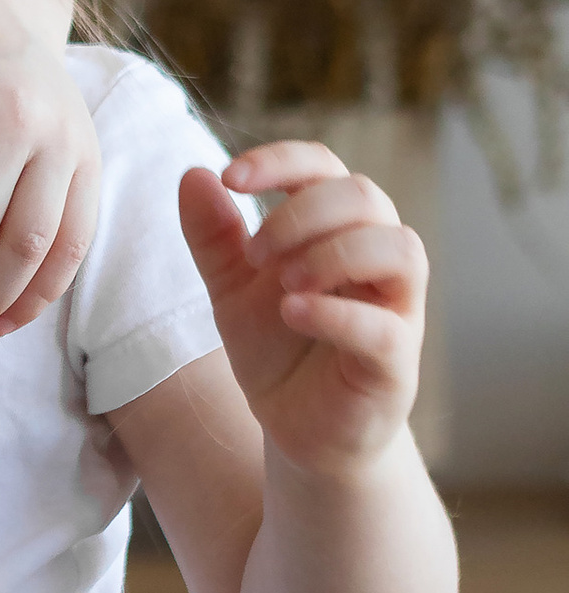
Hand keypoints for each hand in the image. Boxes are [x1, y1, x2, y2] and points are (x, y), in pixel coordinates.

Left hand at [179, 143, 427, 479]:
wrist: (298, 432)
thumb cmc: (277, 352)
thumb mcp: (230, 290)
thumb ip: (213, 237)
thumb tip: (193, 173)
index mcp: (339, 231)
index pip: (326, 167)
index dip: (282, 160)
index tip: (231, 177)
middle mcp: (377, 260)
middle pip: (365, 196)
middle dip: (302, 213)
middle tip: (254, 255)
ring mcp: (396, 310)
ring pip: (399, 249)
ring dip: (334, 253)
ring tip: (283, 284)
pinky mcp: (397, 363)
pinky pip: (384, 326)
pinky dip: (336, 313)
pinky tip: (292, 313)